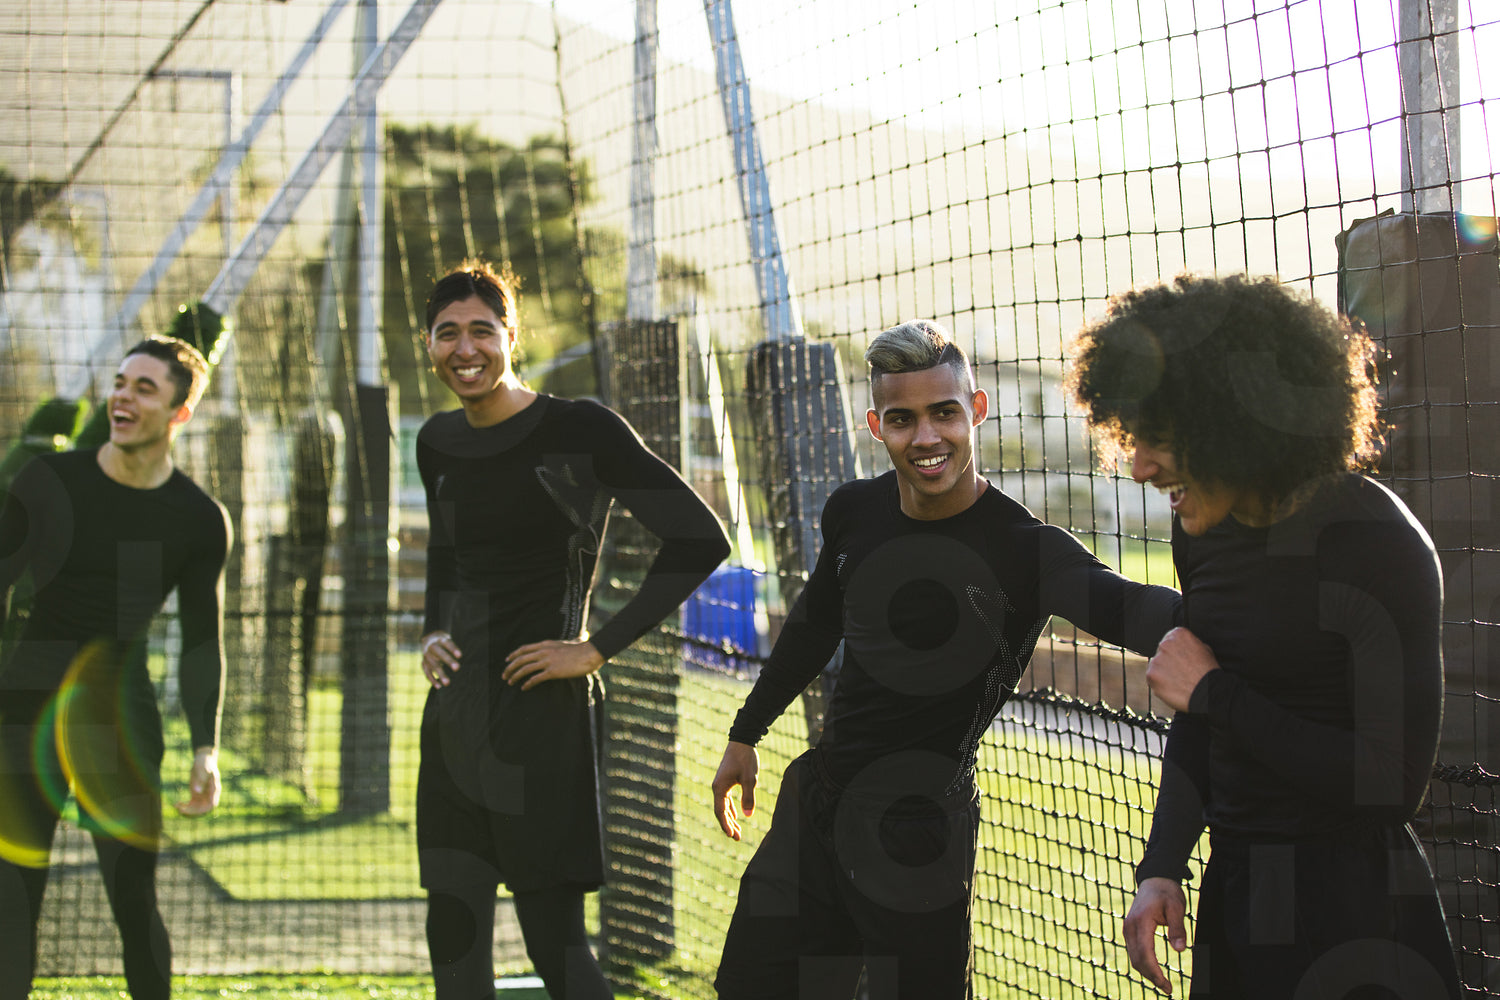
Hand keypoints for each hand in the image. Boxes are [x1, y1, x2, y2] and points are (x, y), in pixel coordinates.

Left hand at [174, 747, 220, 816]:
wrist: (203, 759)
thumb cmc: (204, 763)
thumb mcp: (201, 770)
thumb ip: (200, 781)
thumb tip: (197, 792)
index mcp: (214, 789)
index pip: (211, 805)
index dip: (202, 810)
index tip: (191, 810)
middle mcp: (209, 794)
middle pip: (203, 809)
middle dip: (192, 812)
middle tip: (180, 810)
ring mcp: (203, 795)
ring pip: (197, 809)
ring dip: (187, 810)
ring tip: (176, 806)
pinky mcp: (197, 794)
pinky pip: (192, 805)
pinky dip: (185, 806)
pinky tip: (176, 804)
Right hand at [420, 631, 461, 687]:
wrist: (429, 639)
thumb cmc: (444, 642)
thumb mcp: (448, 640)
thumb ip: (454, 648)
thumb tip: (464, 660)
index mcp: (439, 639)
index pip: (447, 643)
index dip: (453, 649)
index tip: (460, 656)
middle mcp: (431, 646)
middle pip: (440, 653)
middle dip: (448, 660)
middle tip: (457, 668)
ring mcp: (426, 655)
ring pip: (433, 664)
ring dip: (440, 674)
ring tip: (447, 683)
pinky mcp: (424, 663)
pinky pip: (427, 672)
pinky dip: (432, 679)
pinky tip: (439, 686)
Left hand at [502, 639, 602, 689]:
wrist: (589, 653)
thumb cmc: (581, 649)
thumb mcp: (564, 644)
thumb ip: (557, 646)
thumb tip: (560, 646)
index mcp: (545, 644)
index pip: (524, 649)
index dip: (514, 655)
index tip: (507, 660)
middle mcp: (543, 651)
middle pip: (521, 659)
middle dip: (510, 667)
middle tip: (504, 675)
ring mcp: (547, 661)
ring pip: (525, 669)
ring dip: (515, 676)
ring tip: (510, 682)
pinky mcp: (552, 671)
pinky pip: (536, 678)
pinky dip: (528, 683)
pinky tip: (524, 687)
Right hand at [711, 741, 758, 839]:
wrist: (741, 741)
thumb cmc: (745, 759)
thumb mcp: (749, 779)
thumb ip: (748, 797)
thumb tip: (748, 816)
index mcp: (719, 788)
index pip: (720, 811)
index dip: (725, 824)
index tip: (731, 835)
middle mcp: (717, 788)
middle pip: (720, 811)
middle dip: (728, 825)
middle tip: (737, 838)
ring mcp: (721, 785)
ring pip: (723, 806)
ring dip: (730, 819)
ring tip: (737, 832)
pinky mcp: (726, 781)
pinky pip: (726, 800)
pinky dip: (731, 809)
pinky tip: (736, 816)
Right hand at [1124, 877, 1188, 994]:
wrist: (1154, 879)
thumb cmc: (1167, 892)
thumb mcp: (1177, 907)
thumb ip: (1178, 928)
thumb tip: (1180, 950)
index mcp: (1140, 922)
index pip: (1145, 954)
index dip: (1155, 973)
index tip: (1167, 985)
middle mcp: (1130, 927)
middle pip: (1137, 960)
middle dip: (1152, 977)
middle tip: (1168, 989)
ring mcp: (1127, 928)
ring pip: (1134, 958)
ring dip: (1147, 972)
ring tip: (1163, 983)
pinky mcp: (1130, 930)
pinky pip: (1134, 952)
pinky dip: (1143, 964)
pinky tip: (1154, 970)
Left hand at [1147, 626, 1218, 712]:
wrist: (1207, 692)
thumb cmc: (1208, 673)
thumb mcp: (1204, 649)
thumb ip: (1189, 644)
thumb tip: (1182, 647)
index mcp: (1178, 634)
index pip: (1170, 640)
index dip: (1177, 652)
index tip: (1181, 660)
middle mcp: (1165, 644)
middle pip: (1161, 652)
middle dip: (1169, 662)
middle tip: (1181, 673)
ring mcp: (1156, 659)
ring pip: (1156, 666)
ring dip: (1164, 673)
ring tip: (1179, 682)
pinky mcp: (1151, 674)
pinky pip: (1152, 679)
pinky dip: (1160, 684)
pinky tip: (1173, 687)